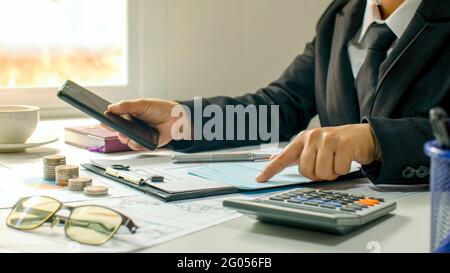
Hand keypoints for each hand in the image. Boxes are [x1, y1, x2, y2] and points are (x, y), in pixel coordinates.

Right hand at [104, 99, 188, 150]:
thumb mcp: (142, 104)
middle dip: (113, 129)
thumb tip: (111, 107)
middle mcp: (131, 126)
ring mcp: (137, 135)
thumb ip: (127, 106)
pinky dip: (136, 142)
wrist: (176, 118)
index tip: (101, 119)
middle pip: (116, 130)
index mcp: (128, 115)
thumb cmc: (160, 109)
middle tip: (111, 126)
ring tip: (126, 132)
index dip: (106, 119)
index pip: (113, 118)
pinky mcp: (144, 143)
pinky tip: (139, 137)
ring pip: (124, 139)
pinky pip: (135, 146)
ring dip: (125, 136)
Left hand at [256, 124, 379, 181]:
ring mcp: (328, 139)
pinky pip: (338, 170)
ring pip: (322, 172)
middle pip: (305, 171)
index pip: (283, 156)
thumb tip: (272, 159)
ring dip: (331, 173)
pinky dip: (343, 170)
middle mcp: (313, 137)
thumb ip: (294, 154)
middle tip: (326, 165)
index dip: (270, 169)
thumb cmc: (336, 144)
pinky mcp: (344, 144)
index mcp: (303, 139)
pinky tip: (346, 159)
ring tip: (336, 162)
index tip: (259, 179)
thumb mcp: (313, 146)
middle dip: (318, 174)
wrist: (363, 136)